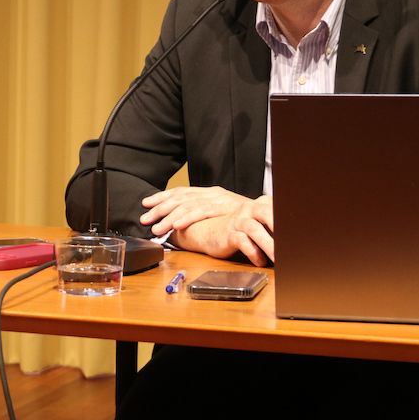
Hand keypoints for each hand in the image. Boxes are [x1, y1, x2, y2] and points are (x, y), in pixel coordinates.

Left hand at [140, 186, 273, 262]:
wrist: (274, 213)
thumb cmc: (251, 217)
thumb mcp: (228, 213)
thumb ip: (211, 213)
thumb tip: (189, 220)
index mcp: (211, 193)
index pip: (182, 192)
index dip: (162, 197)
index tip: (146, 203)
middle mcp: (213, 192)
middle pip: (180, 197)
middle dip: (159, 208)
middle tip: (144, 218)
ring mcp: (219, 198)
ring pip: (187, 204)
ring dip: (169, 216)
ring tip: (156, 227)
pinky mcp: (225, 207)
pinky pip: (202, 212)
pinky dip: (187, 218)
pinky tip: (175, 225)